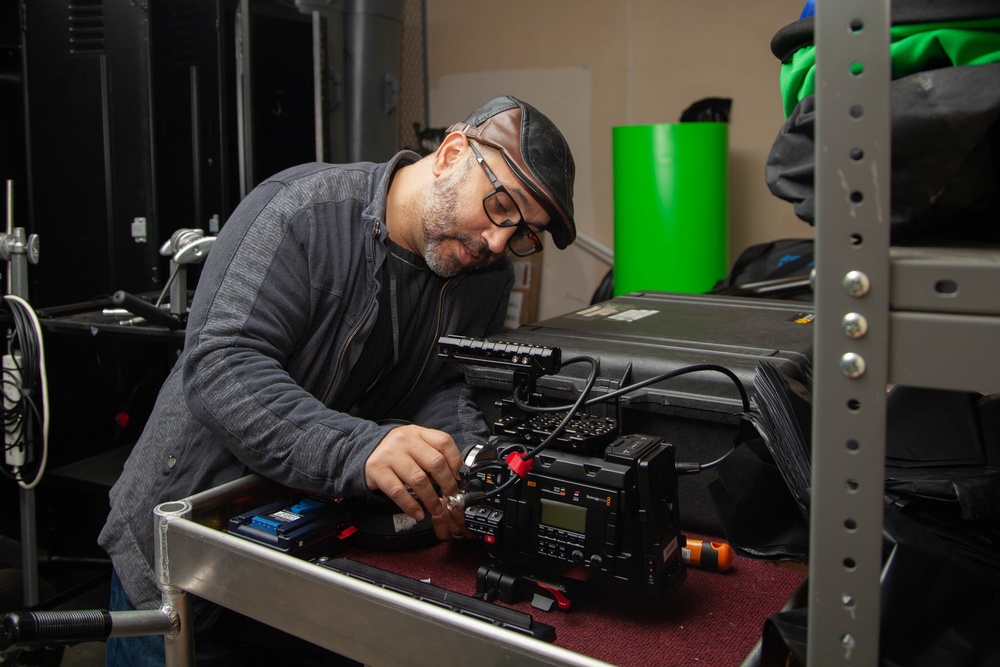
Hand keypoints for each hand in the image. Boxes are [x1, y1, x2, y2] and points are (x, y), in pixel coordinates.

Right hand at [364, 425, 468, 540]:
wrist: (365, 450)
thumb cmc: (398, 451)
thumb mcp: (416, 443)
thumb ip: (433, 454)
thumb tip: (454, 478)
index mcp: (419, 433)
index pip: (444, 442)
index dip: (456, 462)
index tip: (459, 478)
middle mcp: (405, 441)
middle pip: (435, 462)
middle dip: (447, 483)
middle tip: (452, 496)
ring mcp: (390, 455)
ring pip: (418, 479)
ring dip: (431, 498)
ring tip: (436, 509)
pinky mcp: (378, 470)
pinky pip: (398, 492)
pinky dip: (410, 506)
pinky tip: (417, 513)